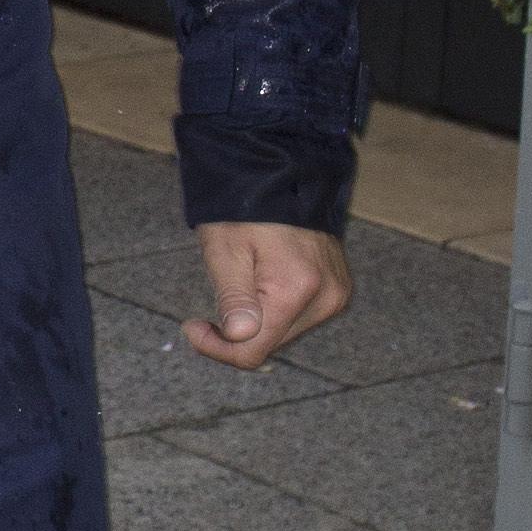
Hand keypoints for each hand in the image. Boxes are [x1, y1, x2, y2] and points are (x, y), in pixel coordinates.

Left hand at [184, 221, 352, 371]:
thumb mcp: (225, 251)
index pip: (252, 351)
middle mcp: (326, 297)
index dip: (217, 348)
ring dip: (258, 321)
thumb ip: (234, 298)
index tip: (192, 326)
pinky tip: (264, 284)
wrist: (283, 179)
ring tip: (242, 285)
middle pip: (270, 344)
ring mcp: (336, 294)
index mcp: (297, 289)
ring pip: (284, 333)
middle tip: (212, 305)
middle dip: (237, 332)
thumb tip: (240, 337)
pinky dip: (277, 310)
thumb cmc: (245, 211)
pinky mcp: (338, 289)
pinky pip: (300, 317)